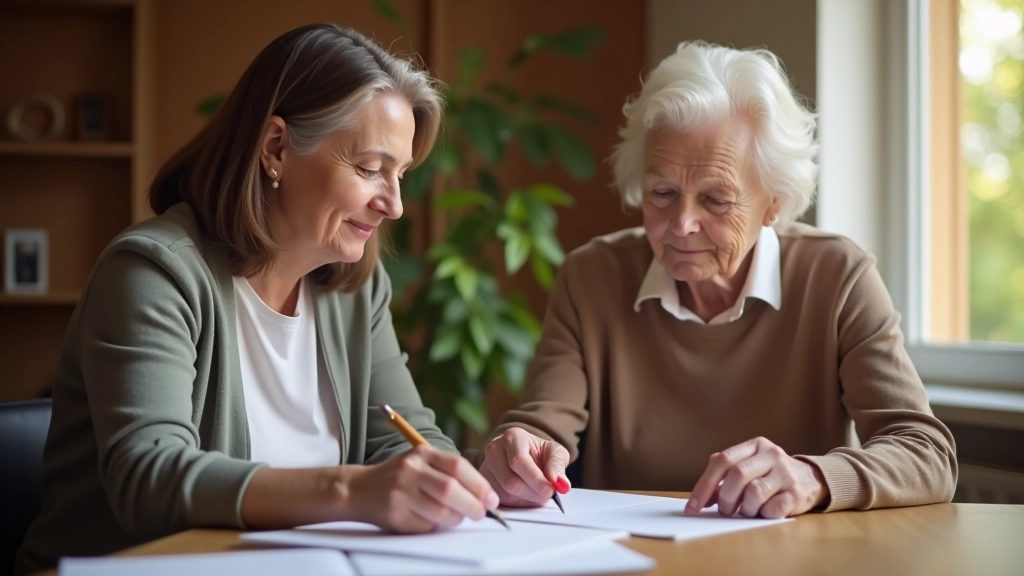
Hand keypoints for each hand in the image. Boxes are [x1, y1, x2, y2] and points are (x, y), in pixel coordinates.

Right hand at [343, 444, 499, 532]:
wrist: (359, 489)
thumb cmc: (400, 477)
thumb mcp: (422, 462)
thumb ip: (449, 472)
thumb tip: (484, 495)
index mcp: (422, 453)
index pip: (458, 466)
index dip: (479, 485)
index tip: (492, 498)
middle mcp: (411, 469)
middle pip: (451, 489)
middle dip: (473, 505)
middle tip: (481, 513)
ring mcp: (401, 491)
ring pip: (441, 511)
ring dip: (456, 518)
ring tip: (457, 517)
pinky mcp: (396, 513)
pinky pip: (426, 525)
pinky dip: (436, 526)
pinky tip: (433, 520)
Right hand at [480, 427, 570, 506]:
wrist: (525, 455)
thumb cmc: (540, 453)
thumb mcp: (555, 453)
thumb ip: (558, 465)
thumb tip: (561, 483)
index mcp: (512, 437)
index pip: (519, 462)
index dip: (535, 479)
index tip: (550, 491)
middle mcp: (494, 449)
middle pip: (510, 481)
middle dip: (532, 492)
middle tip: (547, 495)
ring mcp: (486, 467)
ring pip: (505, 493)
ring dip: (526, 499)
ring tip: (537, 493)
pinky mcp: (484, 482)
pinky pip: (499, 499)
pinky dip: (516, 503)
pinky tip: (525, 495)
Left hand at [685, 436, 828, 518]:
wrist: (811, 480)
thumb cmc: (770, 475)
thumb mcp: (749, 467)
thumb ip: (724, 476)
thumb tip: (701, 498)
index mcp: (755, 445)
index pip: (723, 460)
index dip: (704, 485)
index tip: (692, 507)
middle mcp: (771, 455)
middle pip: (737, 475)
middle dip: (725, 498)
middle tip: (725, 510)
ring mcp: (786, 473)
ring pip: (754, 492)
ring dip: (744, 508)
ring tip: (747, 510)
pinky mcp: (797, 493)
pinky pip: (771, 509)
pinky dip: (762, 514)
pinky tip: (765, 511)